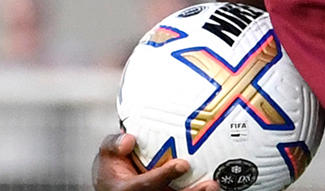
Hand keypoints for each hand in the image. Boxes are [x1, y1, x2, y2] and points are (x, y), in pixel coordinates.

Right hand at [92, 133, 218, 190]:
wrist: (115, 186)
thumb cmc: (113, 167)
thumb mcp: (107, 154)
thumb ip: (114, 145)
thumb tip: (129, 139)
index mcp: (127, 189)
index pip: (146, 185)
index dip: (164, 176)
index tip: (182, 164)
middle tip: (210, 184)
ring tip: (215, 186)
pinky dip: (199, 190)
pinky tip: (218, 181)